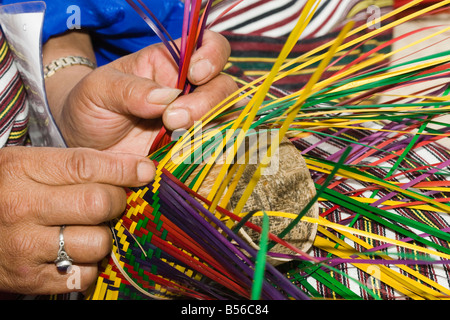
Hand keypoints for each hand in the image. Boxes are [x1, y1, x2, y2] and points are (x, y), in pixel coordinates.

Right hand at [0, 146, 153, 294]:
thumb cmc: (7, 193)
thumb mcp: (31, 166)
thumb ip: (78, 164)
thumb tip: (141, 169)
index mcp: (22, 170)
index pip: (85, 166)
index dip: (124, 169)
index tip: (146, 172)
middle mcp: (22, 207)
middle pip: (98, 204)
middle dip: (116, 203)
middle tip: (111, 203)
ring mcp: (25, 247)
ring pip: (98, 243)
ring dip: (104, 237)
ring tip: (87, 229)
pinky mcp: (31, 279)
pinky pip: (86, 274)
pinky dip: (90, 264)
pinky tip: (76, 252)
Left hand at [49, 30, 236, 155]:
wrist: (87, 145)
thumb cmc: (91, 106)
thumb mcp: (99, 90)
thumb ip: (130, 90)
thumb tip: (165, 98)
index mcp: (171, 63)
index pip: (210, 46)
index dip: (212, 56)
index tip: (194, 74)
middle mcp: (190, 90)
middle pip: (224, 87)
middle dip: (205, 103)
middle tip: (172, 120)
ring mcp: (194, 121)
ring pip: (225, 119)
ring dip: (207, 129)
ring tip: (175, 140)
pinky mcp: (192, 148)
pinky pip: (213, 148)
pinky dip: (205, 151)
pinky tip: (181, 155)